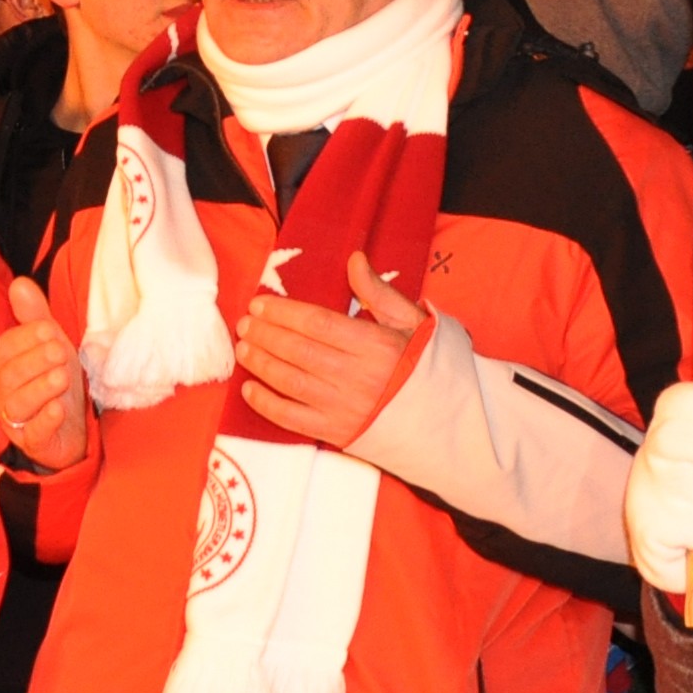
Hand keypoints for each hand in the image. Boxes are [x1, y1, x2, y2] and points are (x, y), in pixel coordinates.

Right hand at [0, 278, 87, 470]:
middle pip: (9, 376)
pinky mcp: (32, 443)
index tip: (48, 328)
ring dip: (40, 389)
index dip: (24, 339)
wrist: (71, 425)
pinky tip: (59, 409)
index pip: (3, 350)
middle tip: (60, 351)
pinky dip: (45, 421)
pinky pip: (33, 434)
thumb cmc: (53, 379)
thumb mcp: (48, 344)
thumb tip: (20, 283)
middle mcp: (0, 394)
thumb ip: (33, 316)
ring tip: (62, 376)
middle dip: (34, 362)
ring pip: (18, 405)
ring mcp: (14, 421)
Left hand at [232, 250, 424, 448]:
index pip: (317, 324)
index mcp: (375, 346)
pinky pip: (293, 419)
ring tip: (244, 348)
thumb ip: (378, 292)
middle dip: (266, 335)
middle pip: (298, 351)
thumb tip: (354, 259)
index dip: (283, 313)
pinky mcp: (337, 433)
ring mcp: (345, 408)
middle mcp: (357, 377)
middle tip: (244, 323)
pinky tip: (250, 388)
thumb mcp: (412, 323)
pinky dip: (266, 405)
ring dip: (261, 363)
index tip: (260, 304)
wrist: (449, 421)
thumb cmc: (427, 367)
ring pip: (291, 382)